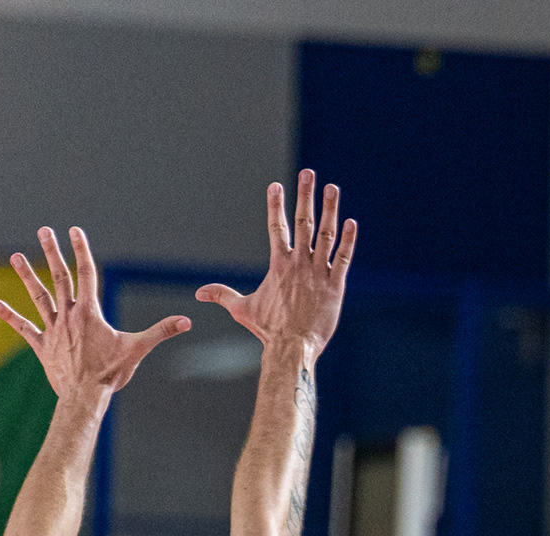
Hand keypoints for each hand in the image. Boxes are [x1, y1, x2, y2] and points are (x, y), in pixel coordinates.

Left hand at [0, 226, 188, 397]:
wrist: (85, 396)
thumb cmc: (111, 373)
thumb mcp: (138, 349)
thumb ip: (161, 331)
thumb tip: (187, 321)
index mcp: (90, 312)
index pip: (86, 273)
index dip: (81, 250)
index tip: (74, 230)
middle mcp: (68, 315)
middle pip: (59, 277)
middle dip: (52, 251)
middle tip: (45, 230)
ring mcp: (53, 329)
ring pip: (38, 296)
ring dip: (26, 275)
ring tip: (15, 256)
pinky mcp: (42, 345)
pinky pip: (23, 327)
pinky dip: (9, 315)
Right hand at [197, 171, 354, 360]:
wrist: (292, 347)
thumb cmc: (268, 330)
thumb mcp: (242, 309)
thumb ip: (223, 295)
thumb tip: (198, 293)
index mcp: (279, 264)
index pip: (276, 227)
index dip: (276, 204)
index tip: (275, 184)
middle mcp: (299, 263)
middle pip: (303, 222)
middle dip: (305, 195)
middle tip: (308, 173)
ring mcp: (319, 272)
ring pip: (326, 234)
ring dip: (330, 209)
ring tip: (332, 188)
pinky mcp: (336, 285)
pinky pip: (344, 258)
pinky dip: (348, 240)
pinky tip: (351, 222)